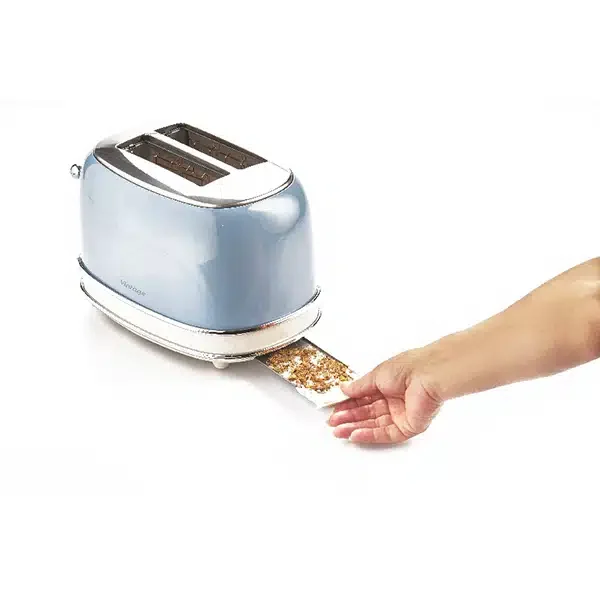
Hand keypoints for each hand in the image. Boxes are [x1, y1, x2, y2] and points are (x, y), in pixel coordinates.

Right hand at [328, 349, 444, 444]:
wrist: (428, 375)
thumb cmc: (408, 368)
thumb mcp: (376, 375)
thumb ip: (359, 386)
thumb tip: (344, 389)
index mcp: (389, 385)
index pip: (365, 399)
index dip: (349, 405)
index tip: (335, 410)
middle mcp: (396, 400)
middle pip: (368, 414)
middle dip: (350, 419)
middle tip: (334, 423)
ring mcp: (403, 414)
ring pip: (375, 425)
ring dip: (356, 428)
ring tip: (339, 431)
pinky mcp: (409, 426)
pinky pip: (387, 433)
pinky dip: (370, 435)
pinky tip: (355, 434)